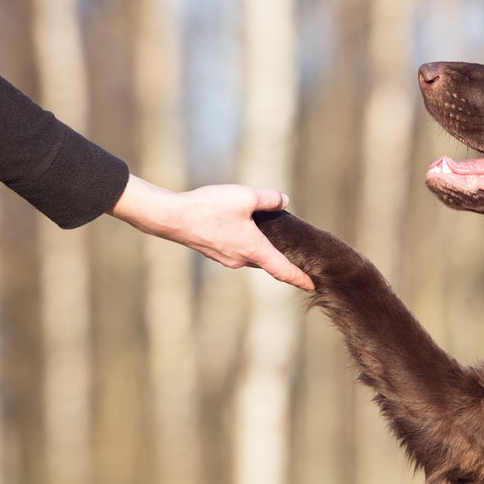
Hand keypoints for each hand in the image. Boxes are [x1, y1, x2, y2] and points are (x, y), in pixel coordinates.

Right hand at [108, 175, 314, 290]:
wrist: (171, 218)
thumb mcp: (245, 196)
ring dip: (264, 249)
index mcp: (254, 249)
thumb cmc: (208, 208)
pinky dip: (248, 244)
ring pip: (253, 255)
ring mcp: (226, 258)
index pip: (283, 270)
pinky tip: (246, 229)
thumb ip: (268, 198)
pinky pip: (239, 250)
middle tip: (300, 256)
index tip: (313, 287)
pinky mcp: (214, 252)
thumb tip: (283, 200)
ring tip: (274, 237)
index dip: (300, 279)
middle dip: (284, 261)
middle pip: (269, 262)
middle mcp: (241, 259)